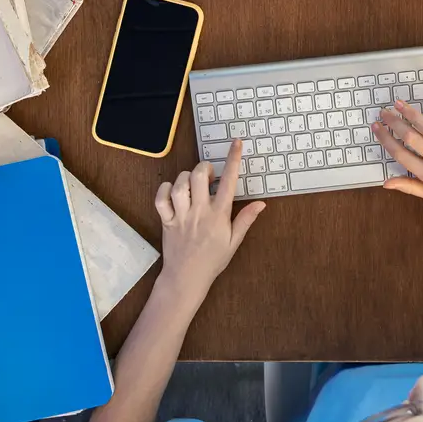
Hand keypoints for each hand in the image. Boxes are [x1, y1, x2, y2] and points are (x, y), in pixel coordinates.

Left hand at [153, 139, 265, 307]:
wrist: (187, 278)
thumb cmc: (212, 260)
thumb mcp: (234, 242)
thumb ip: (246, 220)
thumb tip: (261, 203)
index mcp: (219, 216)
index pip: (229, 182)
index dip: (233, 159)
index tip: (236, 143)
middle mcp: (200, 212)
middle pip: (198, 176)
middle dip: (204, 167)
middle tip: (209, 173)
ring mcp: (181, 216)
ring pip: (179, 185)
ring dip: (185, 177)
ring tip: (192, 183)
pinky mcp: (166, 221)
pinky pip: (160, 199)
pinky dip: (165, 189)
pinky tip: (173, 191)